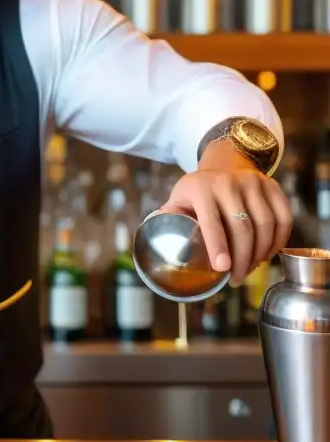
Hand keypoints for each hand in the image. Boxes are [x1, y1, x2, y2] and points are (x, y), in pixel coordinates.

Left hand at [162, 146, 292, 286]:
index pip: (211, 221)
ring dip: (260, 254)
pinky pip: (283, 218)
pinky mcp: (272, 186)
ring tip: (249, 269)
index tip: (221, 269)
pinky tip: (266, 255)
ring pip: (265, 225)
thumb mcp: (179, 197)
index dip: (218, 246)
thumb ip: (170, 216)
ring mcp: (254, 182)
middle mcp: (229, 182)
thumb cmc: (198, 190)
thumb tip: (157, 240)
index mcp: (201, 188)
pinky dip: (278, 241)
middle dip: (241, 258)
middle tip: (235, 279)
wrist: (225, 163)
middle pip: (242, 228)